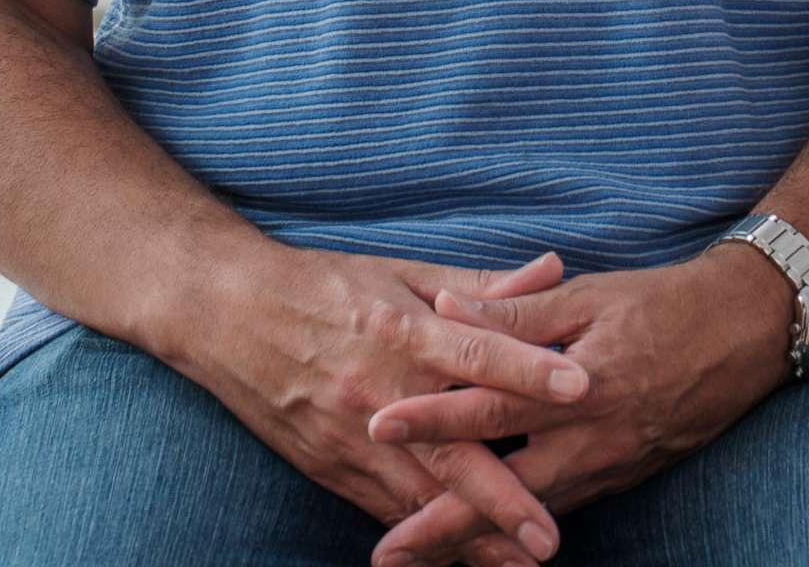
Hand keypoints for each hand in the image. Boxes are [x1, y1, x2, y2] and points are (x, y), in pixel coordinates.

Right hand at [160, 245, 589, 566]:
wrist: (227, 312)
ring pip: (417, 495)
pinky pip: (382, 508)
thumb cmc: (327, 286)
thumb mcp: (405, 273)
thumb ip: (483, 287)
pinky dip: (420, 537)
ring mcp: (351, 436)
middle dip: (502, 496)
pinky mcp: (329, 466)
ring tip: (516, 561)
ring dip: (467, 534)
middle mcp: (379, 391)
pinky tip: (455, 557)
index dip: (528, 370)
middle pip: (449, 449)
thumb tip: (555, 269)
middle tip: (549, 535)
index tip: (581, 389)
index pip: (475, 353)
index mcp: (403, 331)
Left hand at [363, 250, 801, 565]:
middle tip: (387, 553)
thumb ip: (517, 307)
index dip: (433, 419)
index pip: (491, 406)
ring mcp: (612, 466)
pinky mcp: (626, 476)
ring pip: (533, 511)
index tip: (376, 429)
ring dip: (477, 537)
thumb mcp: (591, 295)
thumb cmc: (667, 302)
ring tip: (422, 554)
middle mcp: (594, 438)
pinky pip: (564, 507)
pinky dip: (522, 525)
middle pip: (505, 491)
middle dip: (443, 526)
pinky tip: (491, 539)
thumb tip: (446, 305)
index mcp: (580, 385)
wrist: (750, 329)